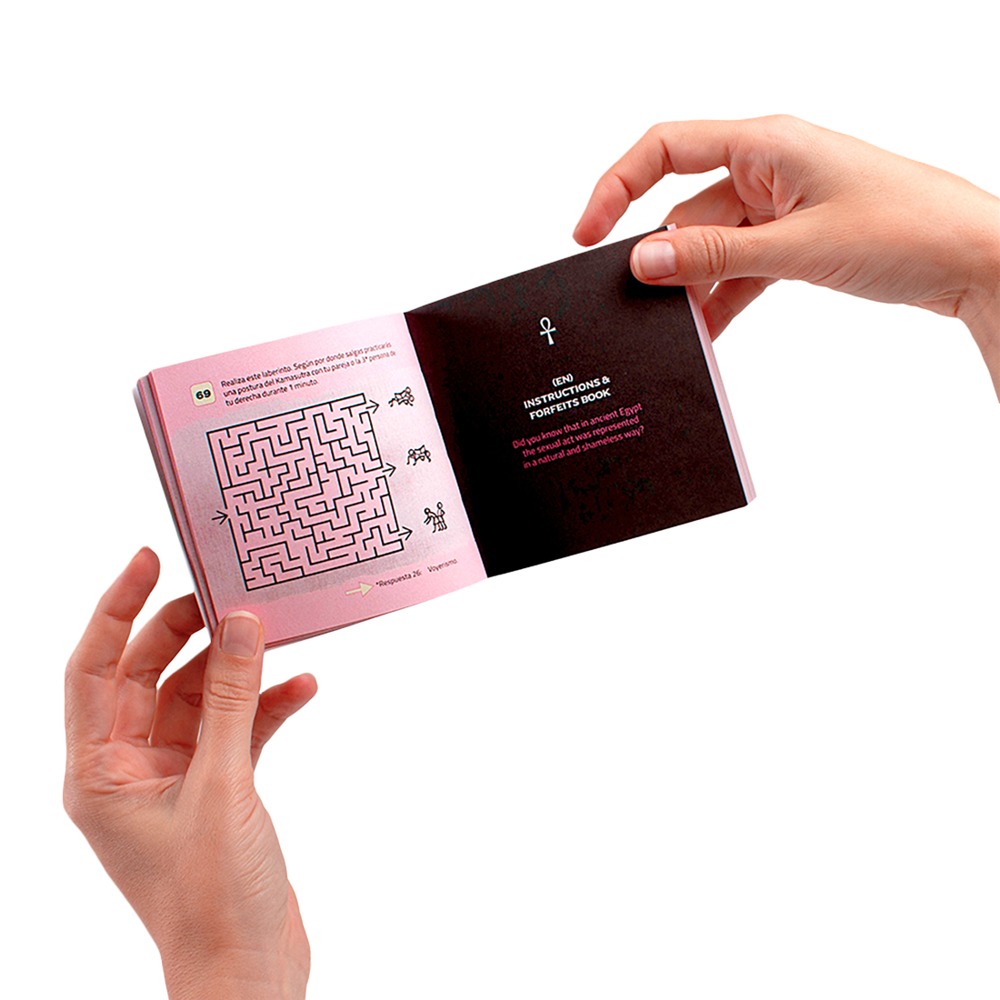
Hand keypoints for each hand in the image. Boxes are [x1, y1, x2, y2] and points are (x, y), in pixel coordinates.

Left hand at [64, 548, 316, 999]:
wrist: (248, 968)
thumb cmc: (212, 898)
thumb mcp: (220, 786)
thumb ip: (227, 699)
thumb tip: (239, 624)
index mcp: (99, 772)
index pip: (92, 669)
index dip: (115, 608)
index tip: (149, 558)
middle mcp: (128, 769)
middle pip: (148, 675)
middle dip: (186, 632)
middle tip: (227, 595)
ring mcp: (174, 778)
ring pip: (197, 697)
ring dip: (236, 668)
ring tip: (273, 637)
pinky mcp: (216, 788)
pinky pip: (235, 728)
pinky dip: (265, 707)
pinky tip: (302, 691)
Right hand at [574, 115, 999, 397]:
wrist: (976, 259)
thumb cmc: (907, 229)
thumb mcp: (798, 247)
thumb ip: (714, 256)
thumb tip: (644, 261)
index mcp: (765, 144)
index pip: (664, 149)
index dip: (616, 187)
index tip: (587, 234)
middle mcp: (767, 168)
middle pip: (686, 210)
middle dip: (663, 260)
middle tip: (640, 306)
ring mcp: (781, 206)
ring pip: (712, 246)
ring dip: (696, 287)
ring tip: (679, 330)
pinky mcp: (796, 239)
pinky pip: (741, 268)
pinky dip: (724, 298)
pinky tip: (710, 333)